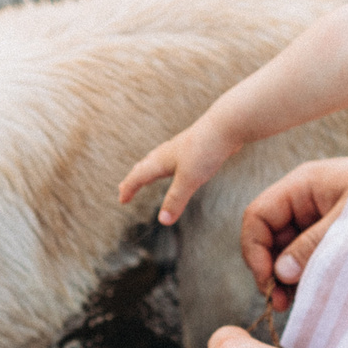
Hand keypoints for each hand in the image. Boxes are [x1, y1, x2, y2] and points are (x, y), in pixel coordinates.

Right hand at [117, 121, 241, 226]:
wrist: (226, 125)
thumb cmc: (206, 149)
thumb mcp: (189, 179)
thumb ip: (175, 200)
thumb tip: (162, 222)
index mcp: (161, 160)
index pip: (138, 176)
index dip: (129, 189)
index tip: (121, 200)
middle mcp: (167, 152)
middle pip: (144, 166)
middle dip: (133, 179)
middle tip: (123, 188)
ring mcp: (180, 148)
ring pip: (157, 160)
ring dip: (147, 170)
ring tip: (144, 175)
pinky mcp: (193, 147)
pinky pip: (172, 158)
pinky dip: (164, 166)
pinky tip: (174, 165)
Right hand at [240, 154, 347, 310]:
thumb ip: (313, 245)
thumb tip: (280, 274)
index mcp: (301, 186)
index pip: (257, 217)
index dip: (255, 250)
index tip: (268, 280)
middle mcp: (301, 200)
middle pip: (267, 235)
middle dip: (269, 268)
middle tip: (280, 301)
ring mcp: (313, 215)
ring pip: (284, 247)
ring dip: (283, 274)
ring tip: (290, 301)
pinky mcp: (326, 230)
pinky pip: (303, 251)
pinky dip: (301, 271)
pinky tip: (307, 290)